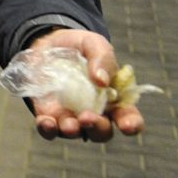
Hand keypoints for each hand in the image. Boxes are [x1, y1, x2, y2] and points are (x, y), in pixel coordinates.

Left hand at [25, 28, 145, 141]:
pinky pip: (50, 130)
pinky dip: (48, 129)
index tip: (127, 125)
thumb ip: (102, 58)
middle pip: (102, 131)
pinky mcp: (50, 115)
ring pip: (77, 133)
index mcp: (115, 98)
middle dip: (97, 128)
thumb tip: (101, 80)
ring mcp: (72, 116)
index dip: (131, 124)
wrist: (48, 44)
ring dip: (73, 131)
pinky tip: (46, 122)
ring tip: (69, 124)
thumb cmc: (79, 48)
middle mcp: (95, 112)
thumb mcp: (94, 44)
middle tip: (88, 117)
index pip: (128, 117)